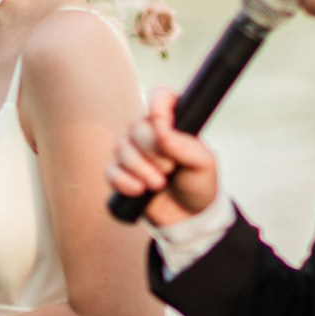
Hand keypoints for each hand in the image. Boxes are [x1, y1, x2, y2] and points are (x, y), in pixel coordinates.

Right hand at [107, 86, 220, 226]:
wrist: (189, 218)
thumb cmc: (199, 184)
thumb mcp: (203, 164)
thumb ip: (186, 146)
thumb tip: (163, 132)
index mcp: (173, 123)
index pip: (160, 97)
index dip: (158, 105)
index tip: (163, 122)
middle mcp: (150, 133)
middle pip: (137, 126)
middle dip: (152, 151)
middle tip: (170, 169)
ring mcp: (134, 153)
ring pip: (121, 148)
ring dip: (140, 168)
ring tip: (159, 185)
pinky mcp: (122, 174)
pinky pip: (111, 171)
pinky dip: (124, 181)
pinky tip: (139, 191)